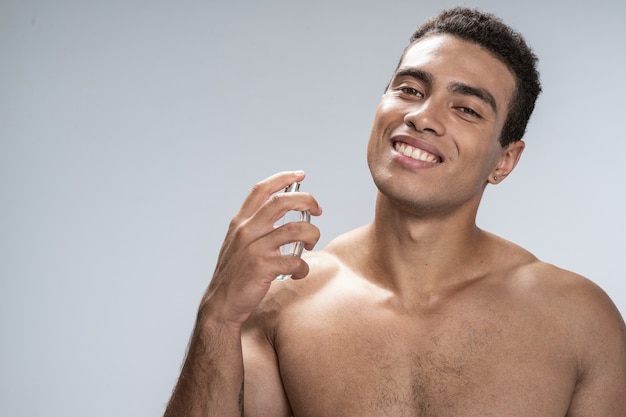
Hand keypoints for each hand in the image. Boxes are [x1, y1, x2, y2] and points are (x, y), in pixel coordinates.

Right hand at [199, 171, 321, 326]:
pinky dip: (303, 267)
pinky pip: (295, 261)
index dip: (282, 178)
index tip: (300, 175)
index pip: (261, 190)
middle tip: (318, 209)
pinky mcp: (262, 268)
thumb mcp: (238, 242)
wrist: (221, 304)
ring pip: (295, 229)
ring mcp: (254, 249)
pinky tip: (299, 272)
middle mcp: (246, 231)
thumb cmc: (235, 274)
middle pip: (281, 201)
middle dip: (306, 200)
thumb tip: (283, 212)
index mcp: (240, 222)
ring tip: (311, 244)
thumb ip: (256, 226)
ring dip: (312, 234)